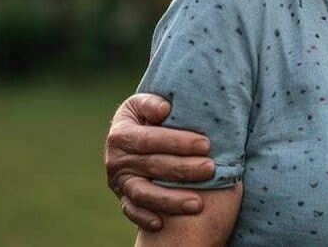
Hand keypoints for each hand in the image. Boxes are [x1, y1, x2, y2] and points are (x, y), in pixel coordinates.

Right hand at [105, 93, 214, 230]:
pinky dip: (145, 218)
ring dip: (170, 200)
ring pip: (143, 194)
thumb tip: (164, 110)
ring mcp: (119, 182)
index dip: (177, 142)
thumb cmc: (146, 117)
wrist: (130, 136)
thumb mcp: (143, 104)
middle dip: (183, 169)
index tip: (206, 144)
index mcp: (121, 135)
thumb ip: (151, 103)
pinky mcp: (122, 198)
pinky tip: (163, 223)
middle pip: (152, 166)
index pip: (150, 140)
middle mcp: (116, 160)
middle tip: (210, 169)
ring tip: (198, 204)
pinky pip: (132, 211)